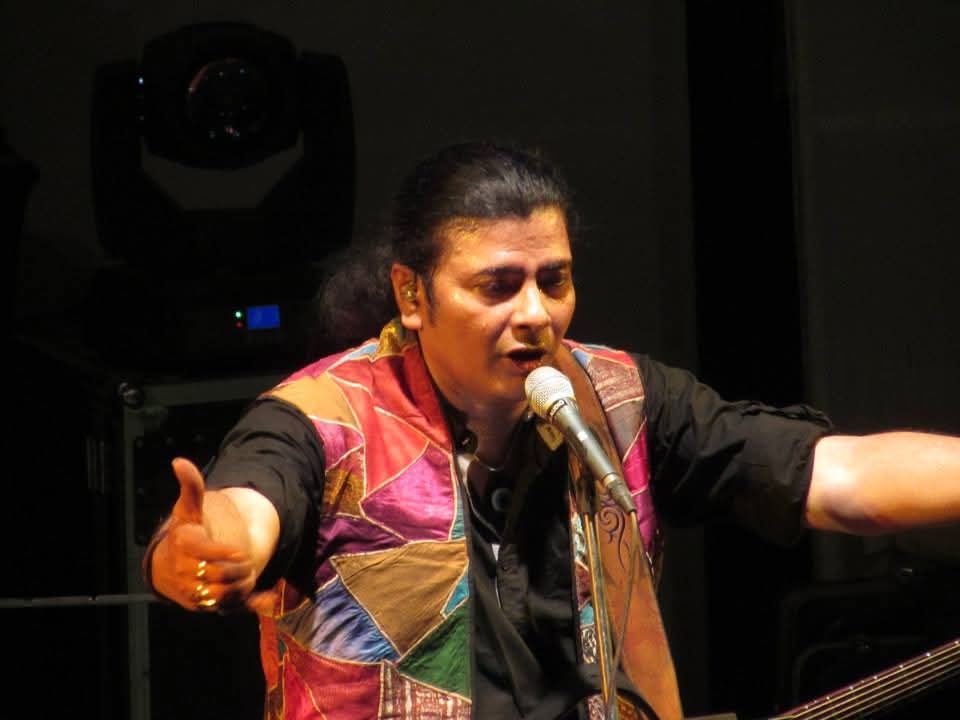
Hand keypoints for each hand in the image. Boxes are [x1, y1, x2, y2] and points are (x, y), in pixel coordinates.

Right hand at [149, 458, 256, 611]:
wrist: (172, 568)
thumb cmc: (185, 534)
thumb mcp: (188, 510)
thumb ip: (190, 488)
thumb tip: (179, 461)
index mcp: (184, 547)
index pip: (202, 552)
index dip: (222, 554)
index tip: (240, 552)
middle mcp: (186, 573)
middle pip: (218, 575)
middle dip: (238, 568)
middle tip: (245, 559)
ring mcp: (197, 593)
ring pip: (226, 594)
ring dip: (243, 584)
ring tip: (247, 571)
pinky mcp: (209, 607)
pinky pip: (234, 609)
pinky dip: (254, 604)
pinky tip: (269, 597)